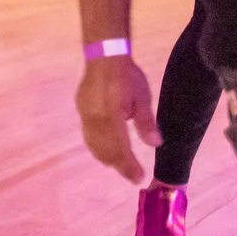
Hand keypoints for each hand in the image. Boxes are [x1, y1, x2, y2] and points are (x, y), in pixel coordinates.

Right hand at [76, 55, 159, 183]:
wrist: (104, 56)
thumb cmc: (128, 76)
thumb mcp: (143, 98)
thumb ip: (146, 122)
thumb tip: (155, 144)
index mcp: (111, 116)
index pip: (120, 148)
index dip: (129, 165)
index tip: (138, 178)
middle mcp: (94, 119)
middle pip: (105, 150)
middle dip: (119, 165)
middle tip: (132, 175)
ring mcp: (85, 116)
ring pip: (93, 144)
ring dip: (106, 158)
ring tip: (119, 166)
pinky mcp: (81, 111)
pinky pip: (88, 135)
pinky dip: (97, 147)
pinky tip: (105, 150)